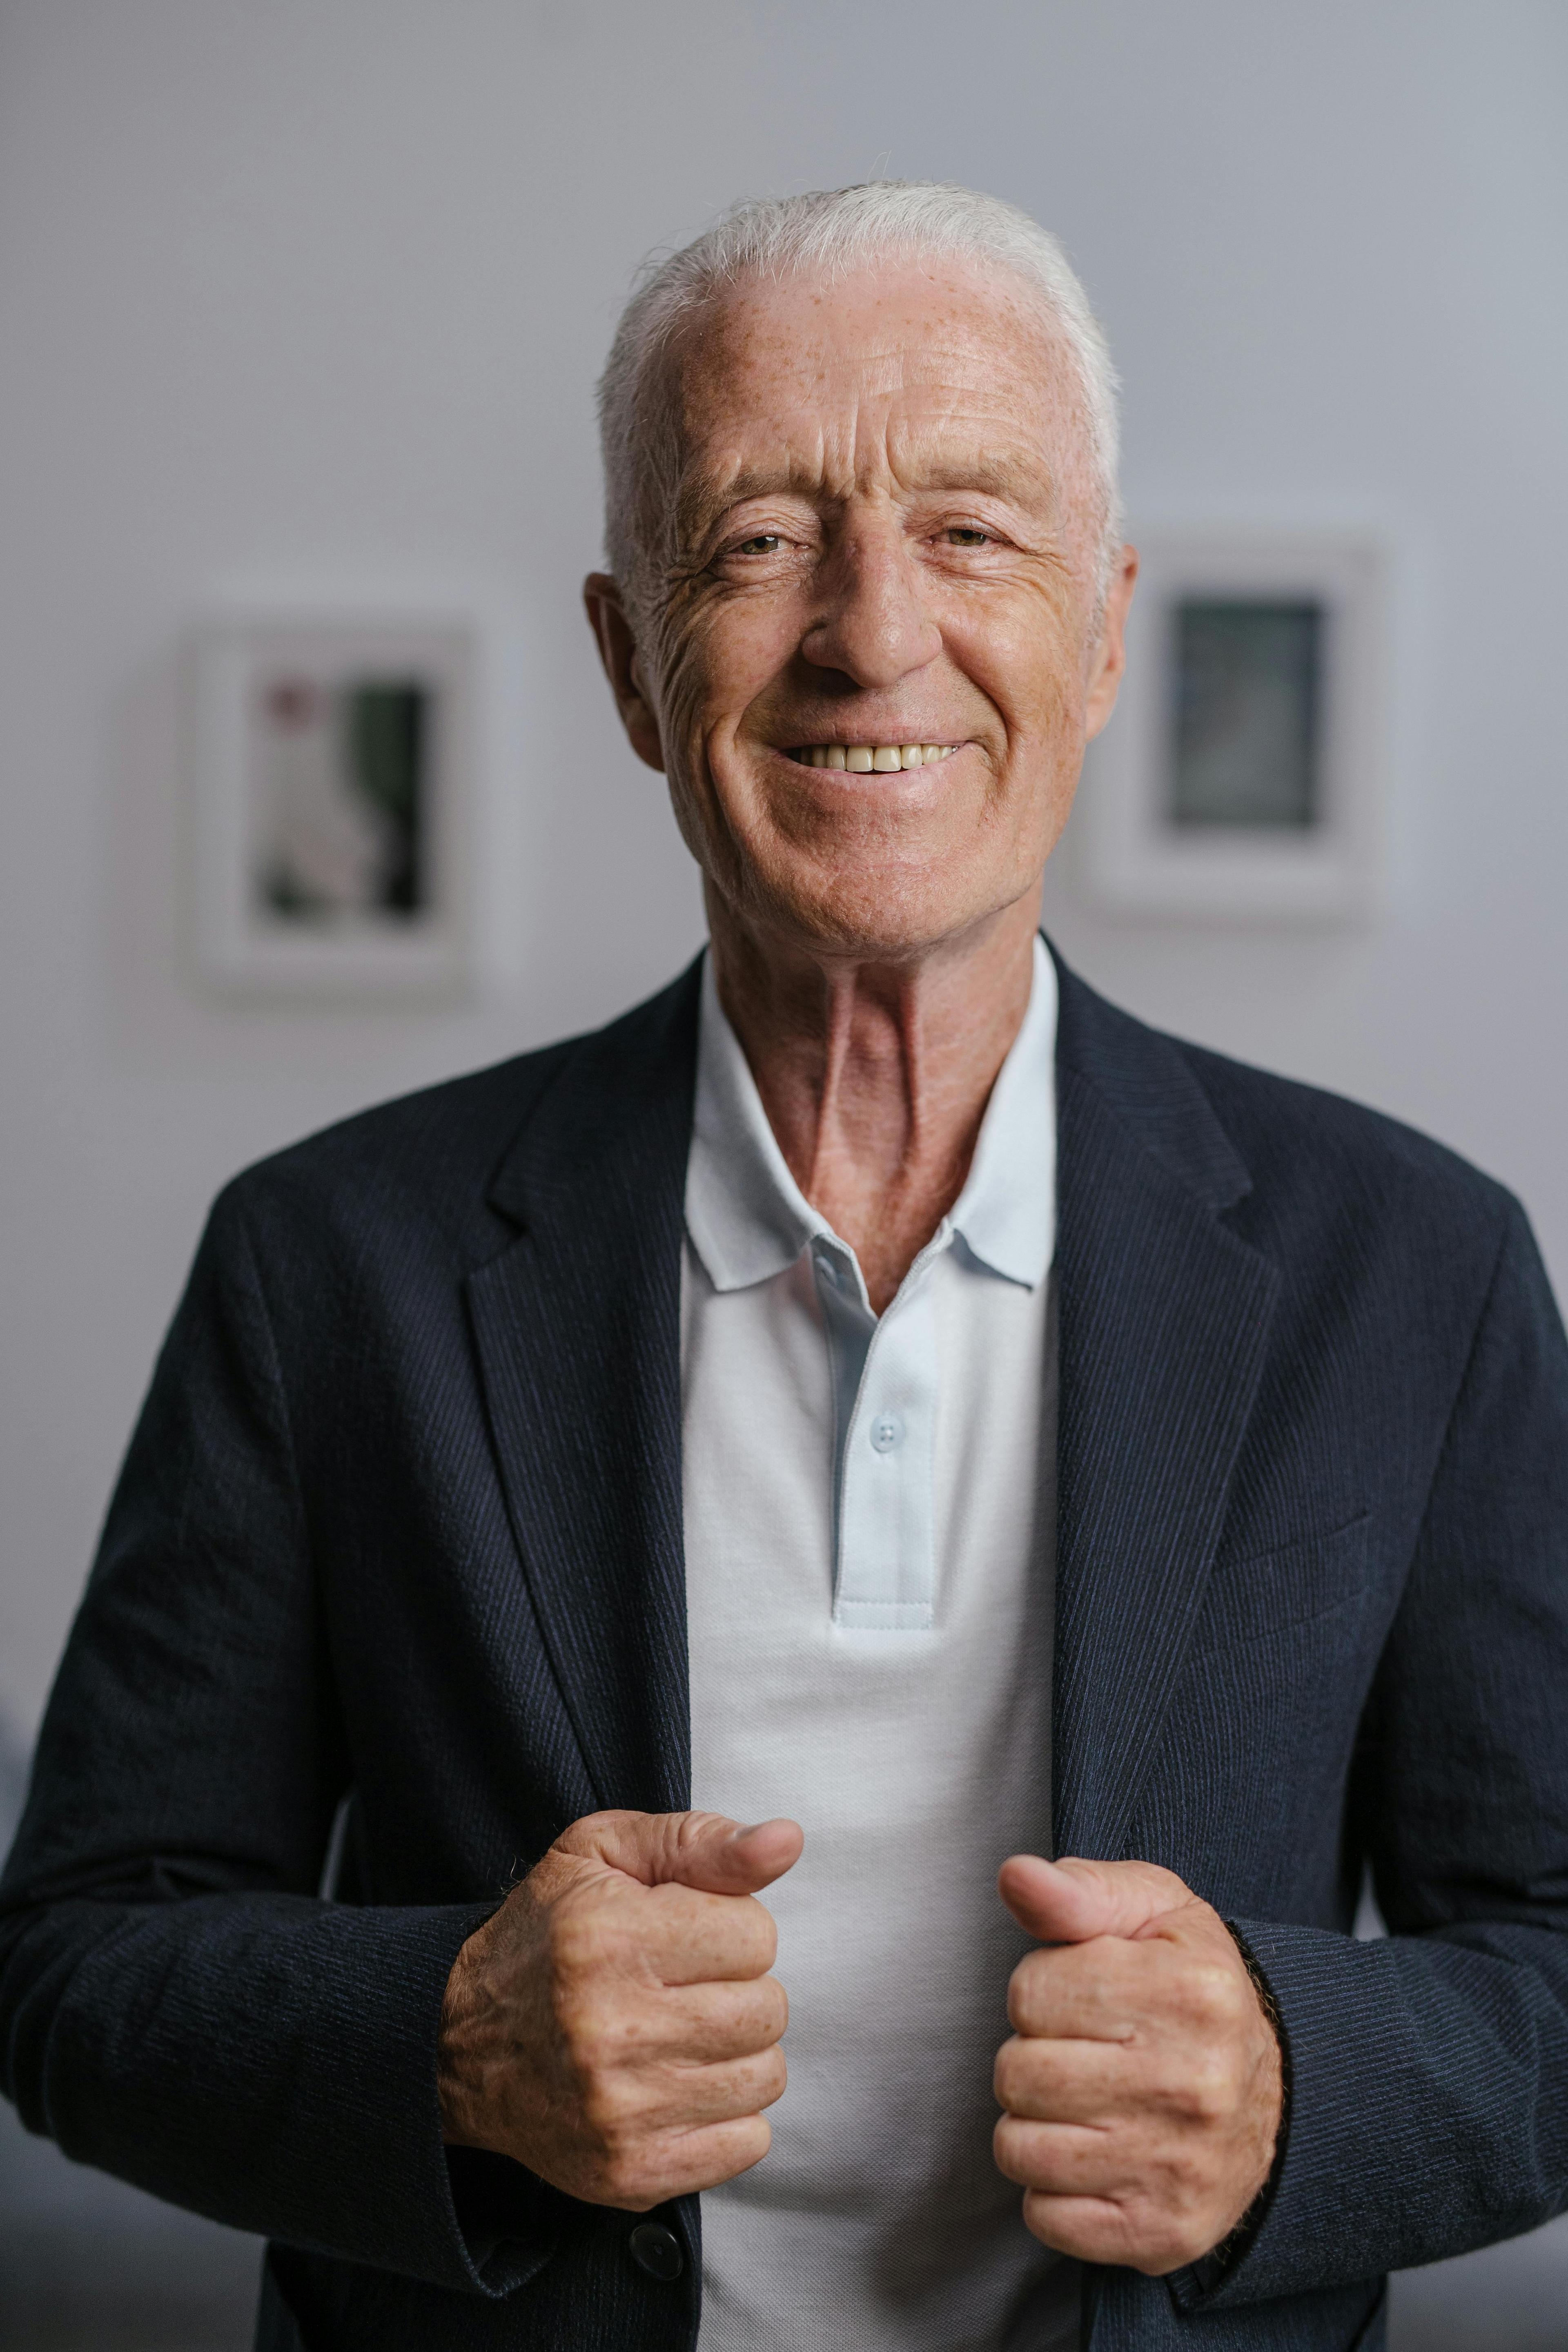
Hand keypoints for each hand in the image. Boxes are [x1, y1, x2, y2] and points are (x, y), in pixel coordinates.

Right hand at [438, 1809, 802, 2208]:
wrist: (458, 2044)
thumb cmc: (543, 1936)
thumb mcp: (603, 1854)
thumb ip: (701, 1842)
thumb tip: (787, 1841)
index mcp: (610, 1939)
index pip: (757, 1936)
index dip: (730, 1929)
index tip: (685, 1936)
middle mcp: (612, 2029)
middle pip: (767, 2010)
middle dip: (737, 1990)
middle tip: (681, 1988)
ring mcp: (620, 2111)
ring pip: (764, 2077)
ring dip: (735, 2053)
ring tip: (679, 2036)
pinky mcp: (629, 2173)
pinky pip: (747, 2144)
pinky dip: (726, 2115)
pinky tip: (678, 2087)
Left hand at [992, 1856, 1282, 2274]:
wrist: (1276, 2097)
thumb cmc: (1190, 1989)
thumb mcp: (1151, 1913)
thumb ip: (1078, 1890)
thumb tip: (1015, 1875)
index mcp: (1190, 1992)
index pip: (1030, 1992)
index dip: (1043, 1991)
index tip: (1085, 1999)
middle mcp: (1193, 2083)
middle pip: (1018, 2073)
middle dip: (1034, 2056)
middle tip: (1086, 2053)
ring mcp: (1179, 2167)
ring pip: (1020, 2148)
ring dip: (1035, 2124)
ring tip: (1086, 2103)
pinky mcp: (1162, 2232)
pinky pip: (1045, 2217)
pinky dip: (1053, 2190)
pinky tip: (1096, 2157)